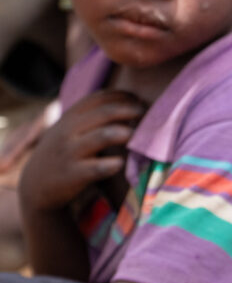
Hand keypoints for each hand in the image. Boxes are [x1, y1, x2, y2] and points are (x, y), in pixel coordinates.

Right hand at [20, 89, 145, 213]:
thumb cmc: (63, 152)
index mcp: (70, 117)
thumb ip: (91, 116)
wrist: (36, 185)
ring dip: (124, 133)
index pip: (99, 98)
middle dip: (129, 110)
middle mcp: (69, 131)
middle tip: (145, 115)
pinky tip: (120, 164)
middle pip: (105, 113)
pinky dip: (111, 165)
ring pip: (102, 136)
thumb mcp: (69, 129)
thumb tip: (129, 102)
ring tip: (137, 136)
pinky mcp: (73, 174)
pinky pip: (96, 168)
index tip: (138, 100)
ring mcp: (70, 152)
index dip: (122, 96)